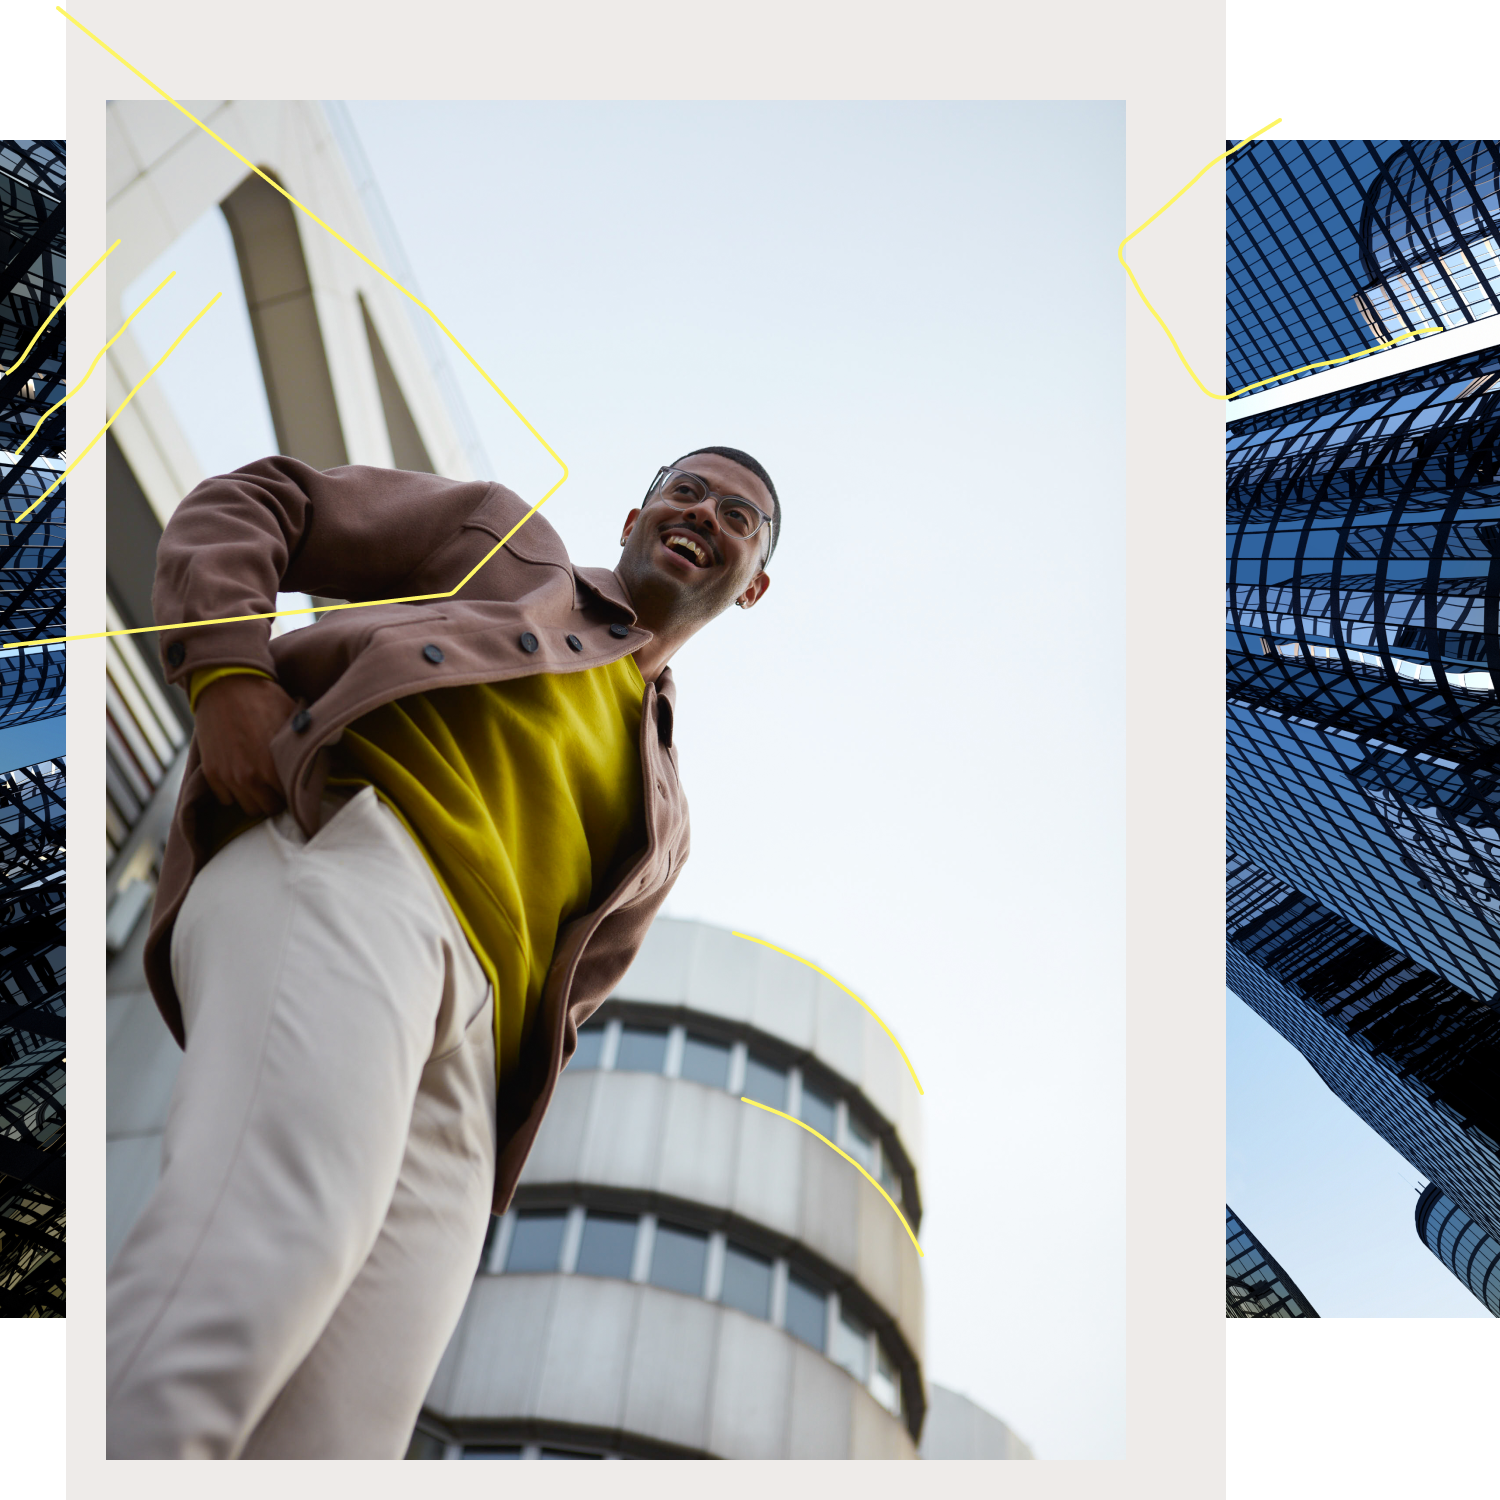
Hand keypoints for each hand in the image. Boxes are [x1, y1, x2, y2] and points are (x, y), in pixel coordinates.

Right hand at [193, 673, 298, 817]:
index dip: (295, 794)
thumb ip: (306, 748)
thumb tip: (330, 761)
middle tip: (280, 784)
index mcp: (274, 768)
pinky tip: (243, 776)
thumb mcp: (295, 721)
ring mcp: (228, 777)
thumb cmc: (266, 700)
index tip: (297, 787)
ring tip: (262, 781)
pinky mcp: (211, 773)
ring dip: (256, 798)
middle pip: (269, 809)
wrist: (227, 685)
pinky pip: (226, 799)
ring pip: (248, 808)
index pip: (290, 802)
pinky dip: (234, 792)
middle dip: (276, 798)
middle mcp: (250, 778)